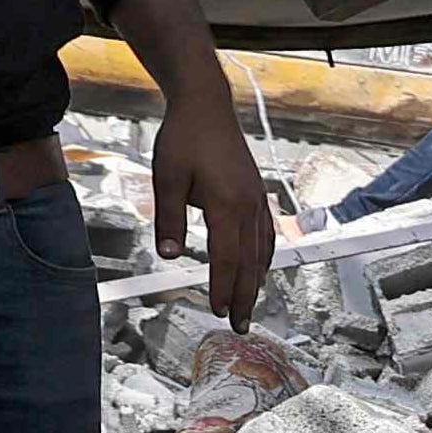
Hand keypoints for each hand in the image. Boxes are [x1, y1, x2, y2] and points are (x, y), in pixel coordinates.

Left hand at [149, 86, 278, 330]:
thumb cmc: (184, 138)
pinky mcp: (256, 195)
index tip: (220, 312)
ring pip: (262, 252)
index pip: (227, 257)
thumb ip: (168, 218)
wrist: (206, 107)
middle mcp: (248, 206)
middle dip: (246, 296)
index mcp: (227, 204)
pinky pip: (266, 236)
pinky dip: (263, 259)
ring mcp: (257, 201)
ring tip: (251, 306)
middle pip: (250, 262)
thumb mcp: (166, 178)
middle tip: (241, 326)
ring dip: (257, 282)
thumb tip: (166, 255)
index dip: (224, 288)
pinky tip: (260, 269)